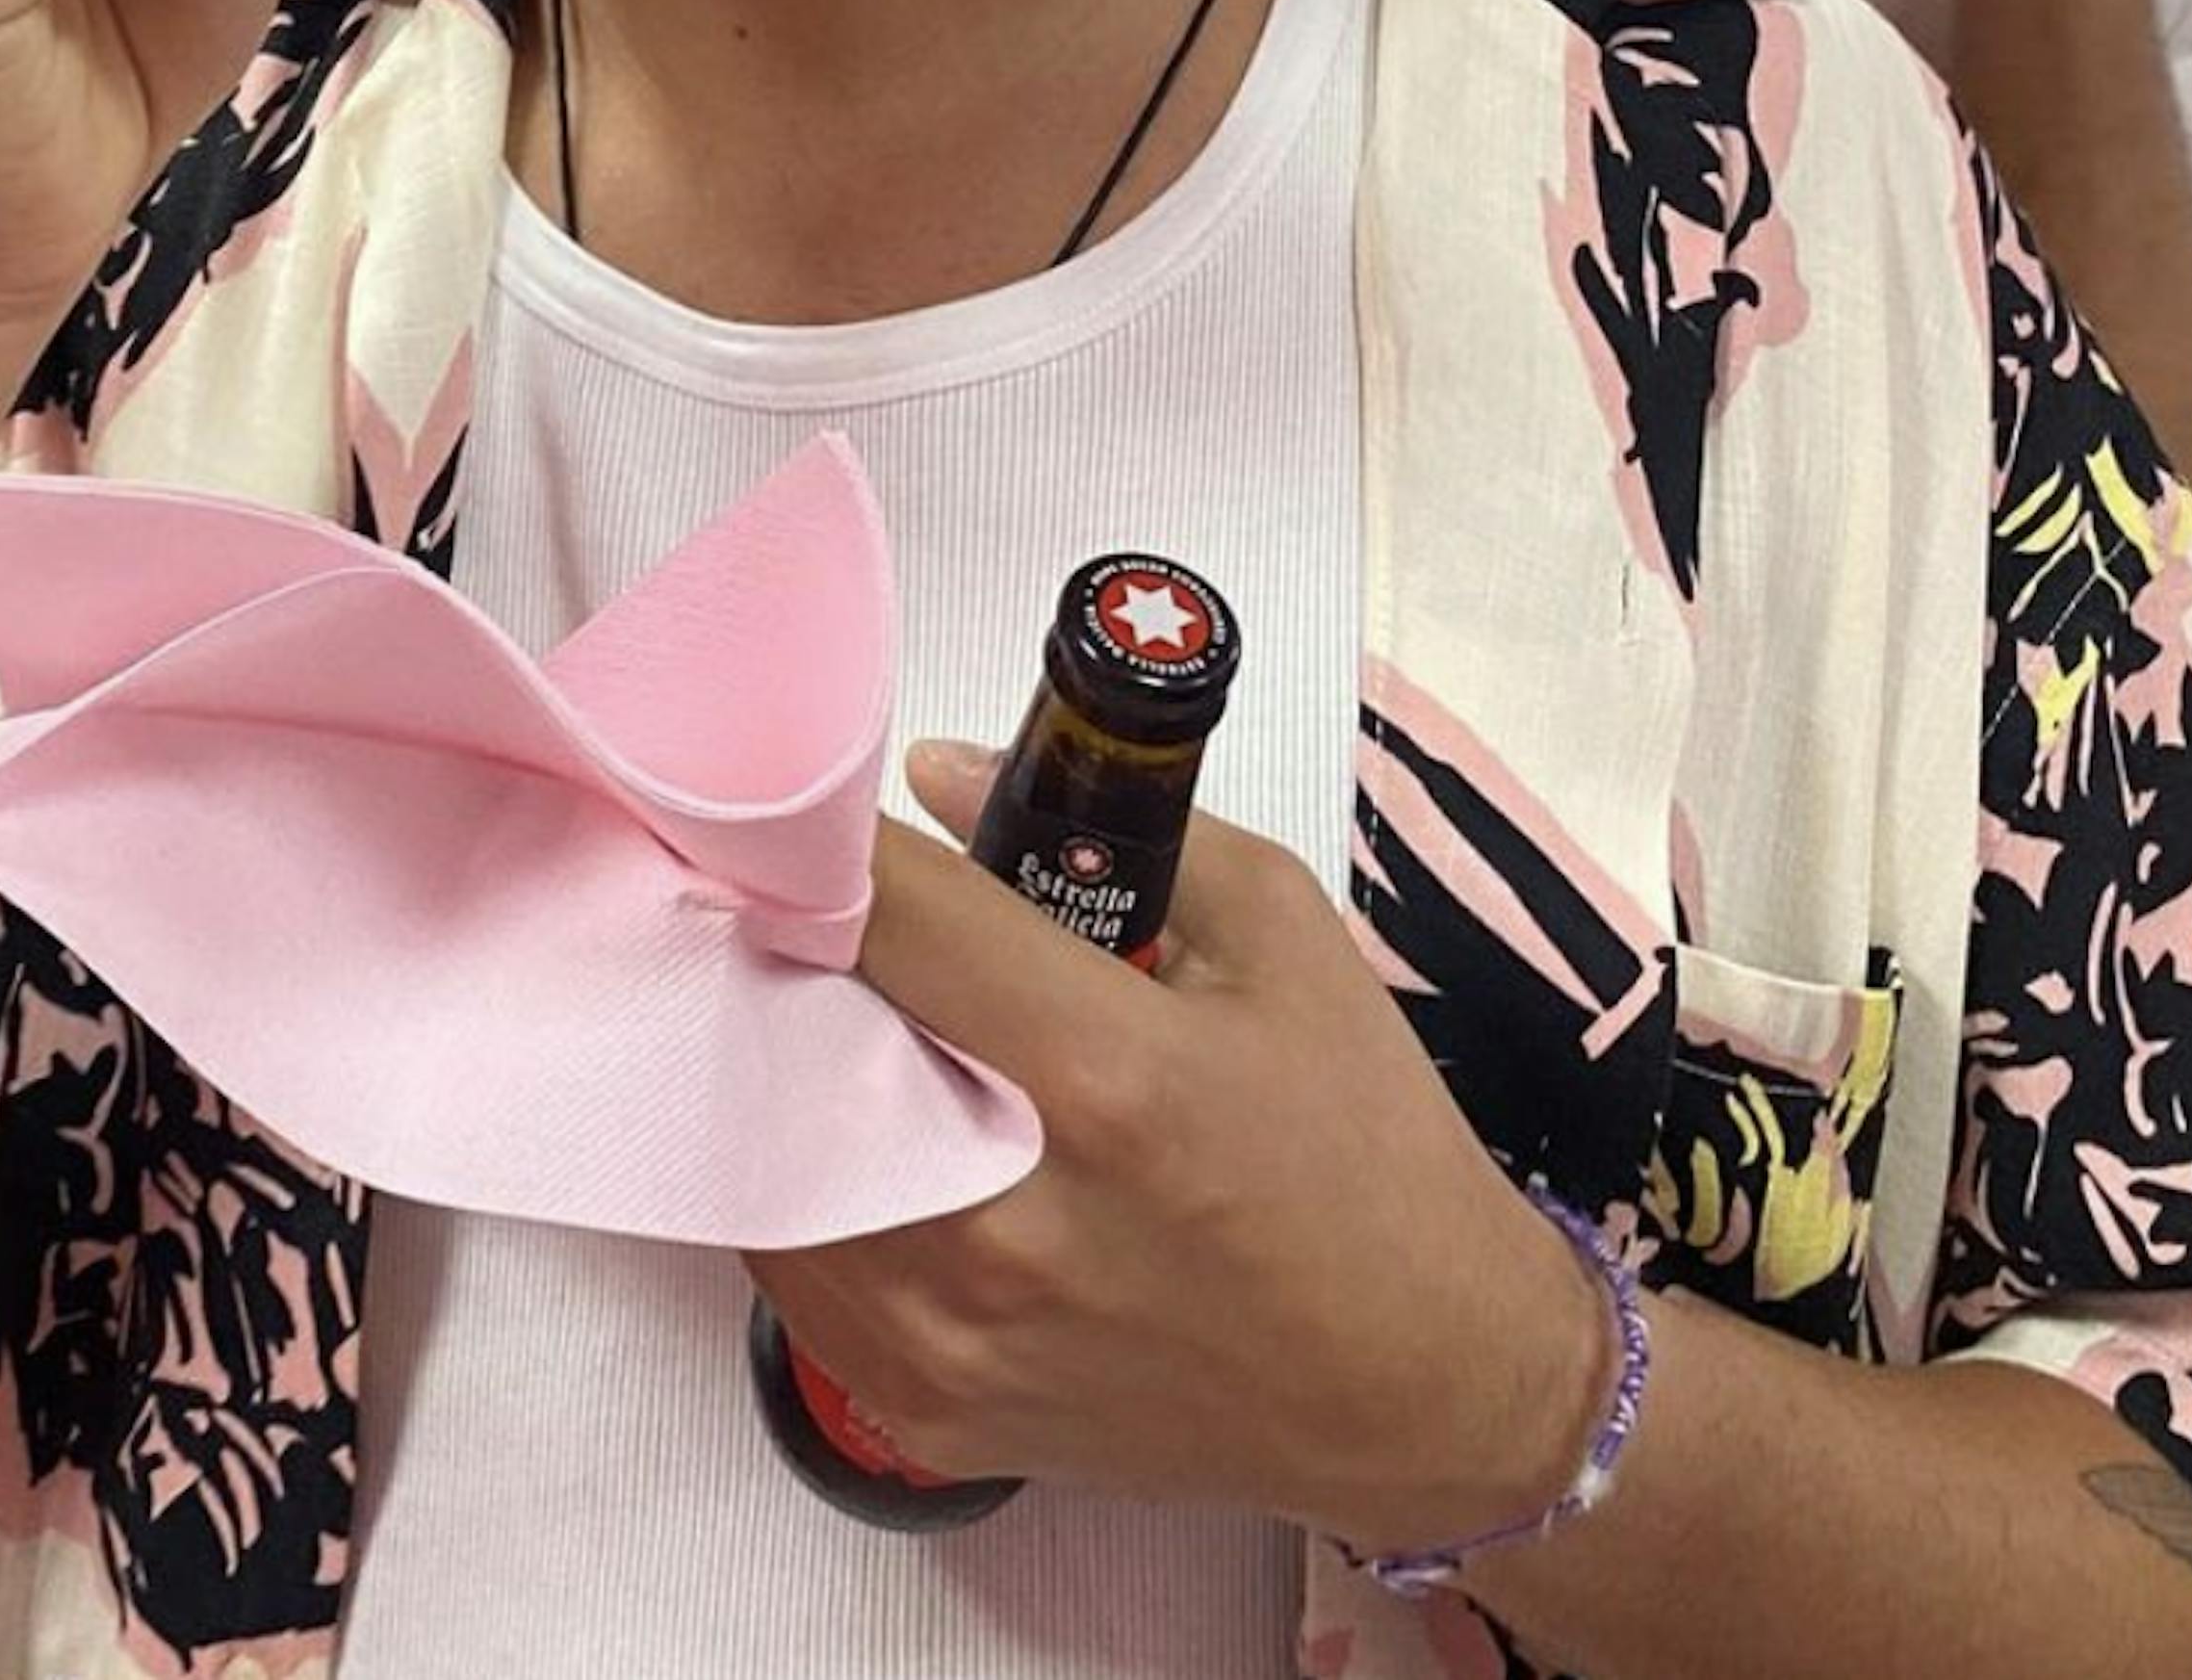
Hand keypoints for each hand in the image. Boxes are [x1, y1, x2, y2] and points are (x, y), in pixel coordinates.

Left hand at [745, 743, 1603, 1554]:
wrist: (1422, 1390)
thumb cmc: (1367, 1161)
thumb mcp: (1285, 943)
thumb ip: (1126, 839)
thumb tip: (940, 776)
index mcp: (1111, 1079)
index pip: (897, 919)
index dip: (828, 844)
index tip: (797, 810)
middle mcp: (1016, 1217)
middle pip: (802, 1041)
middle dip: (783, 954)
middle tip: (778, 904)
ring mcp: (962, 1334)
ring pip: (770, 1164)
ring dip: (777, 1072)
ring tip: (805, 1014)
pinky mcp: (932, 1414)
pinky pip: (791, 1276)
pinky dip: (794, 1190)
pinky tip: (841, 1137)